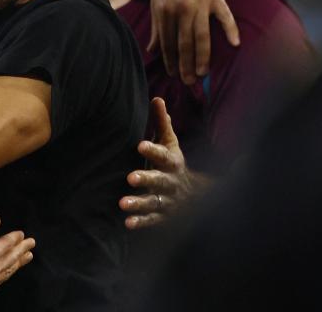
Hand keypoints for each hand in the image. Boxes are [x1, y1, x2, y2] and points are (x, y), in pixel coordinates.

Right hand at [0, 215, 33, 309]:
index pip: (5, 245)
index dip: (15, 238)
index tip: (22, 234)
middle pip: (10, 259)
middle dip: (21, 250)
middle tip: (31, 244)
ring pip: (7, 272)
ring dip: (18, 264)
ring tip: (26, 258)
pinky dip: (7, 275)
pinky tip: (8, 273)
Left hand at [120, 98, 208, 229]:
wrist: (198, 196)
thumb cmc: (174, 163)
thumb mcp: (171, 143)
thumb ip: (162, 123)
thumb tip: (156, 98)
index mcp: (172, 162)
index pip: (163, 155)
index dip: (153, 150)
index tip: (140, 145)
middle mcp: (171, 182)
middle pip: (160, 180)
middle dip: (146, 179)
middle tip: (130, 177)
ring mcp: (168, 201)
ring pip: (154, 202)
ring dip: (139, 203)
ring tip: (122, 203)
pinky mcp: (164, 216)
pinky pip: (153, 220)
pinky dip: (141, 222)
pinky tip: (127, 223)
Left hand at [149, 0, 239, 84]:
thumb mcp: (156, 2)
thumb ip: (157, 27)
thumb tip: (152, 50)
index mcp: (164, 12)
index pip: (168, 43)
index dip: (171, 61)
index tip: (174, 75)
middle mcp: (181, 10)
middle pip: (184, 44)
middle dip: (186, 65)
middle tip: (189, 81)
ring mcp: (199, 3)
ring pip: (202, 36)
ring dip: (202, 57)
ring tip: (203, 72)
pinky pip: (224, 16)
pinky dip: (230, 30)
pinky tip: (234, 43)